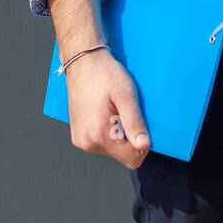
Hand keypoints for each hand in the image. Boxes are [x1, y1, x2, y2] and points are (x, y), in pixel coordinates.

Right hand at [65, 48, 151, 167]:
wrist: (82, 62)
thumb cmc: (105, 74)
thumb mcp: (126, 94)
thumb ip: (135, 122)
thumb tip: (144, 145)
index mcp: (99, 134)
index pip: (132, 159)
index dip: (142, 143)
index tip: (139, 122)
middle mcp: (87, 142)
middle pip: (122, 155)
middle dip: (129, 136)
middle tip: (124, 111)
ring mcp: (81, 140)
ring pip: (112, 149)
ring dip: (119, 133)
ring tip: (114, 109)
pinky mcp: (79, 136)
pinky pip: (101, 142)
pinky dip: (108, 131)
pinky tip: (106, 112)